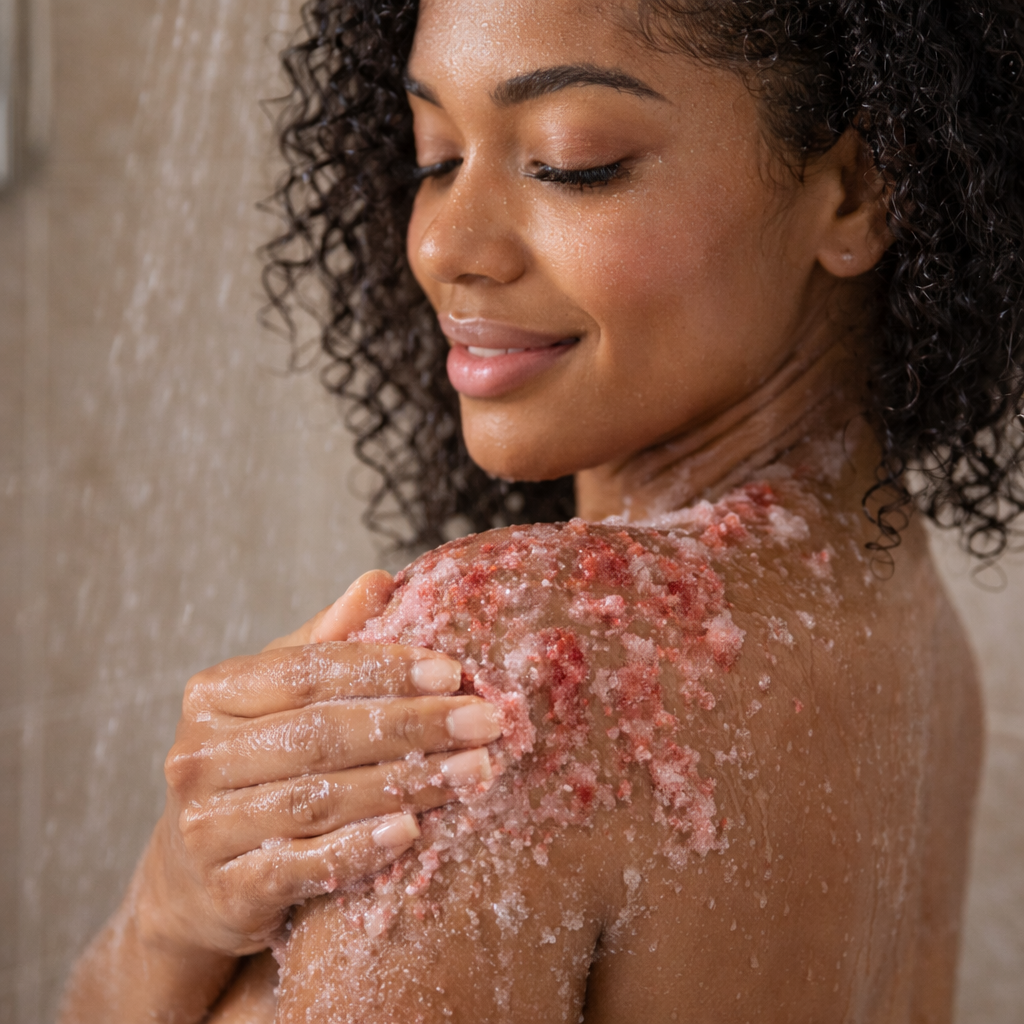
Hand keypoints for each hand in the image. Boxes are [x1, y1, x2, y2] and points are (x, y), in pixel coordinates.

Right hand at [137, 571, 500, 956]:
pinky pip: (304, 865)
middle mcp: (200, 756)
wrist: (197, 876)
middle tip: (483, 722)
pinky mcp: (229, 888)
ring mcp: (207, 827)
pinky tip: (412, 831)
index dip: (383, 670)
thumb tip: (378, 582)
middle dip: (412, 727)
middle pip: (321, 735)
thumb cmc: (258, 760)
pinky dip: (360, 849)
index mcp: (214, 693)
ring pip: (320, 799)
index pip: (307, 672)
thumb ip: (327, 639)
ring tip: (473, 771)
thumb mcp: (279, 692)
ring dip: (406, 784)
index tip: (450, 673)